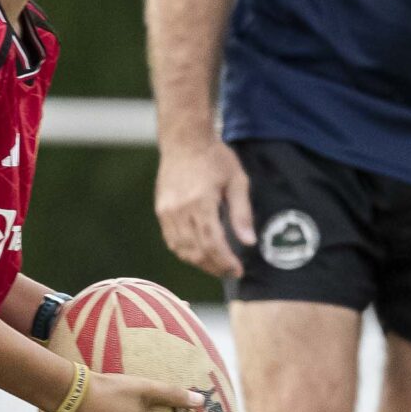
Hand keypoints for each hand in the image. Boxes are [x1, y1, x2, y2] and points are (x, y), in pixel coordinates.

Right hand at [154, 140, 253, 280]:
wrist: (185, 139)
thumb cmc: (214, 157)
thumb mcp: (237, 181)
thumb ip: (242, 214)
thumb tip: (248, 242)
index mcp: (201, 202)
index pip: (212, 243)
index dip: (225, 262)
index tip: (238, 270)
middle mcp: (180, 209)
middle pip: (196, 251)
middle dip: (215, 266)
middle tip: (230, 272)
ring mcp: (167, 211)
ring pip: (182, 250)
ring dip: (200, 263)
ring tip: (217, 266)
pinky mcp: (161, 210)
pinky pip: (172, 241)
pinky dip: (186, 252)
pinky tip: (199, 254)